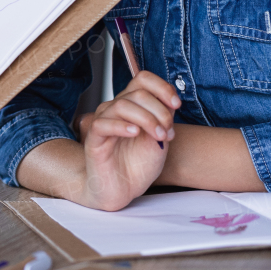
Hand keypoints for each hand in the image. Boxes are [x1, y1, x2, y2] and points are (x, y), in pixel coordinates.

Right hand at [79, 71, 180, 209]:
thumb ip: (163, 118)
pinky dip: (122, 126)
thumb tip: (171, 101)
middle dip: (159, 110)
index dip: (161, 87)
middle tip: (167, 132)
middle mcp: (116, 110)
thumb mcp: (159, 139)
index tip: (176, 104)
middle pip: (137, 93)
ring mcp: (104, 122)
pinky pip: (103, 123)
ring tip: (158, 136)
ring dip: (146, 119)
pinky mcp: (94, 139)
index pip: (142, 79)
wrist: (122, 190)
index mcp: (132, 106)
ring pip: (121, 105)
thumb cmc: (137, 165)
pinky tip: (135, 133)